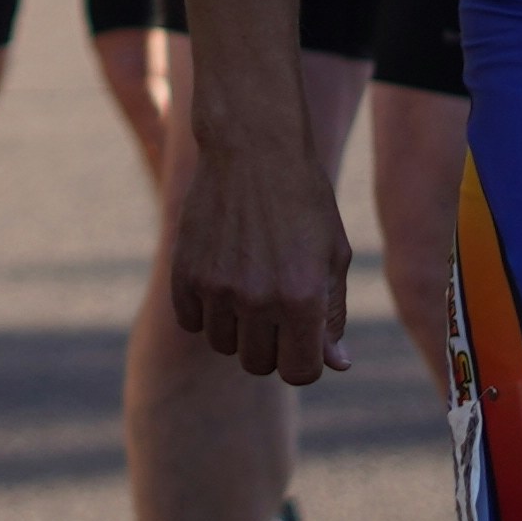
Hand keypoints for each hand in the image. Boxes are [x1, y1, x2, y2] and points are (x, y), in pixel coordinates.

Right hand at [160, 89, 353, 383]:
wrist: (253, 149)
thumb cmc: (304, 202)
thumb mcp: (333, 256)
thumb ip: (332, 315)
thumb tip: (337, 364)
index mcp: (303, 298)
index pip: (299, 372)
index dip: (303, 359)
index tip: (301, 338)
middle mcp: (258, 299)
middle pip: (258, 363)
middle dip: (270, 344)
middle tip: (275, 306)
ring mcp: (216, 287)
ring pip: (223, 344)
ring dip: (237, 327)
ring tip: (248, 286)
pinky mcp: (184, 272)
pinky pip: (191, 320)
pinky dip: (204, 310)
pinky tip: (220, 278)